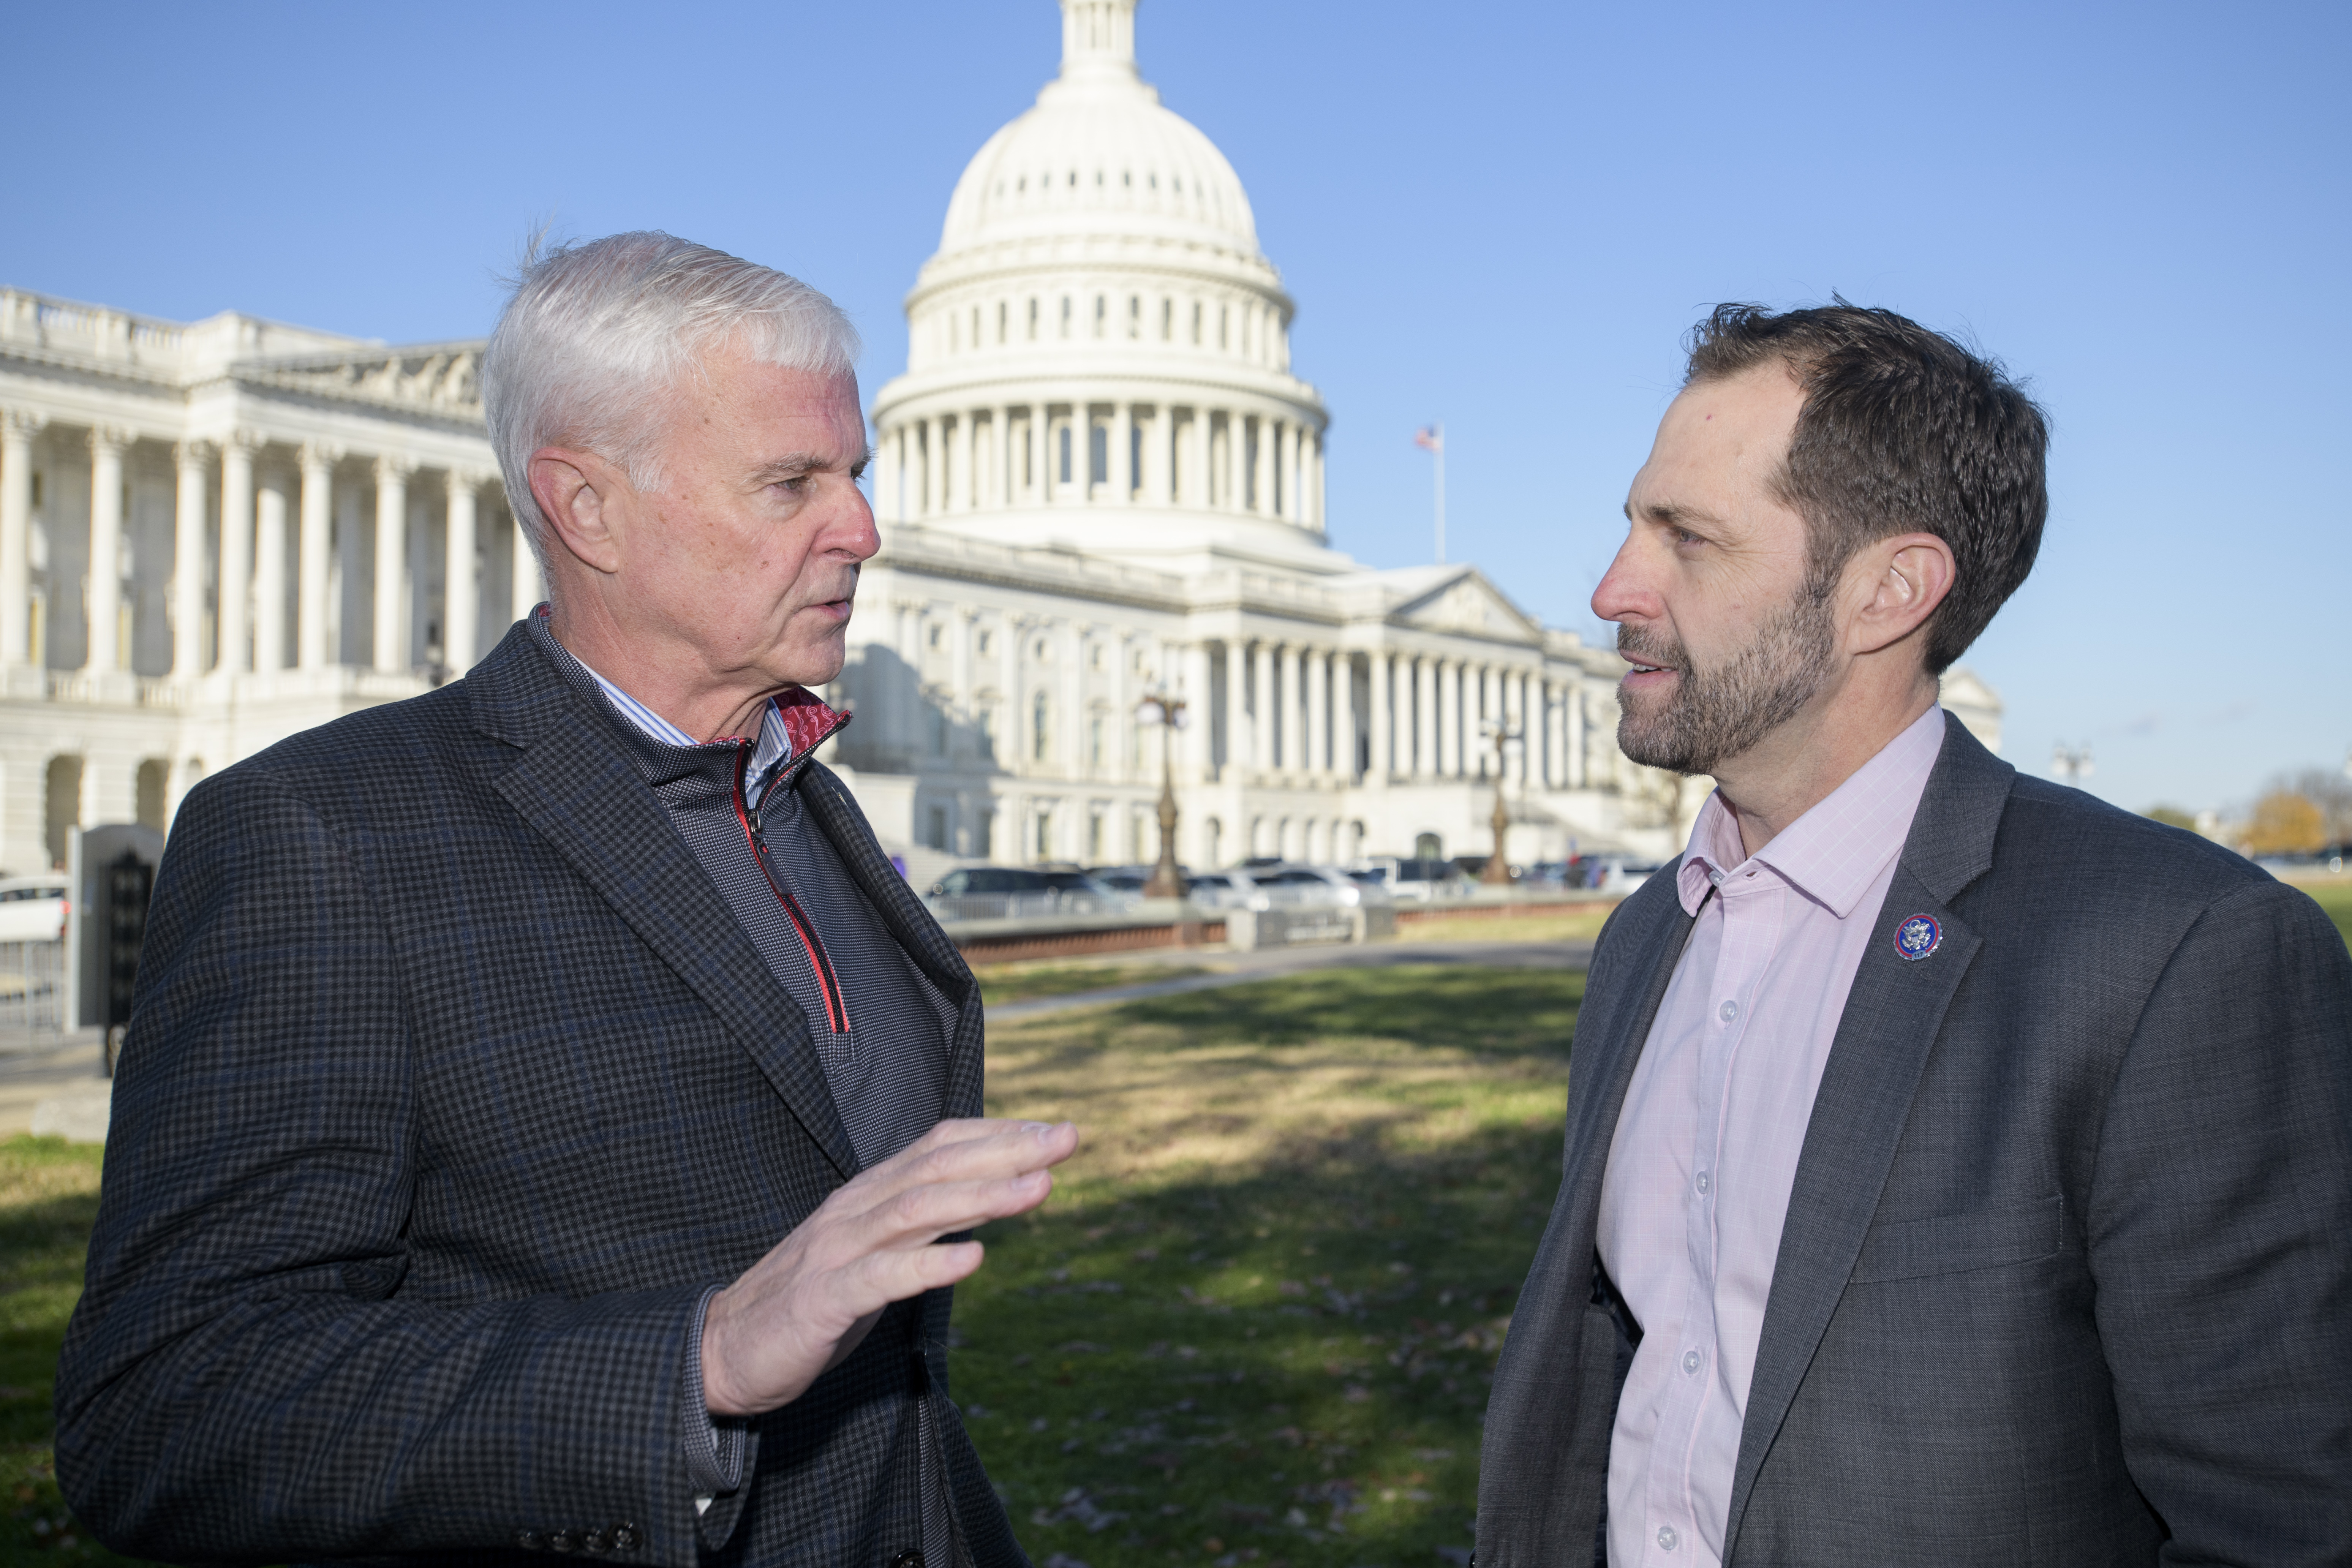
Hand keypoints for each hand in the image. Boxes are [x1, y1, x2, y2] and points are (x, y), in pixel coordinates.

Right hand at [699, 1117, 1078, 1415]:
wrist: (726, 1349)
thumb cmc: (811, 1299)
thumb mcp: (874, 1250)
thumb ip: (920, 1224)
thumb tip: (987, 1197)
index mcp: (867, 1195)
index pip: (938, 1146)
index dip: (997, 1133)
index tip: (1053, 1129)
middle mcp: (855, 1210)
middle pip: (938, 1166)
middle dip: (1008, 1150)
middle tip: (1067, 1139)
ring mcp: (838, 1251)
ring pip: (916, 1210)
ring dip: (982, 1195)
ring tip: (1039, 1188)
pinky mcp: (824, 1299)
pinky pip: (883, 1277)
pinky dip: (930, 1265)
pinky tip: (974, 1258)